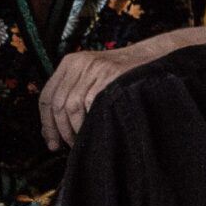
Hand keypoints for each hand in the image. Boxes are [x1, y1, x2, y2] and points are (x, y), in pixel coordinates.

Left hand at [39, 25, 205, 150]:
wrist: (158, 59)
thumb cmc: (127, 78)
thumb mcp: (95, 78)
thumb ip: (76, 94)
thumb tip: (56, 131)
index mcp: (71, 63)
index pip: (47, 96)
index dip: (47, 124)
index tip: (52, 143)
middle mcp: (80, 62)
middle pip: (57, 104)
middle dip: (61, 131)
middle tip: (70, 146)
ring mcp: (95, 67)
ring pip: (71, 106)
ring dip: (76, 129)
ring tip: (86, 139)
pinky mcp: (109, 75)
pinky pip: (90, 105)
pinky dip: (91, 123)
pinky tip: (98, 130)